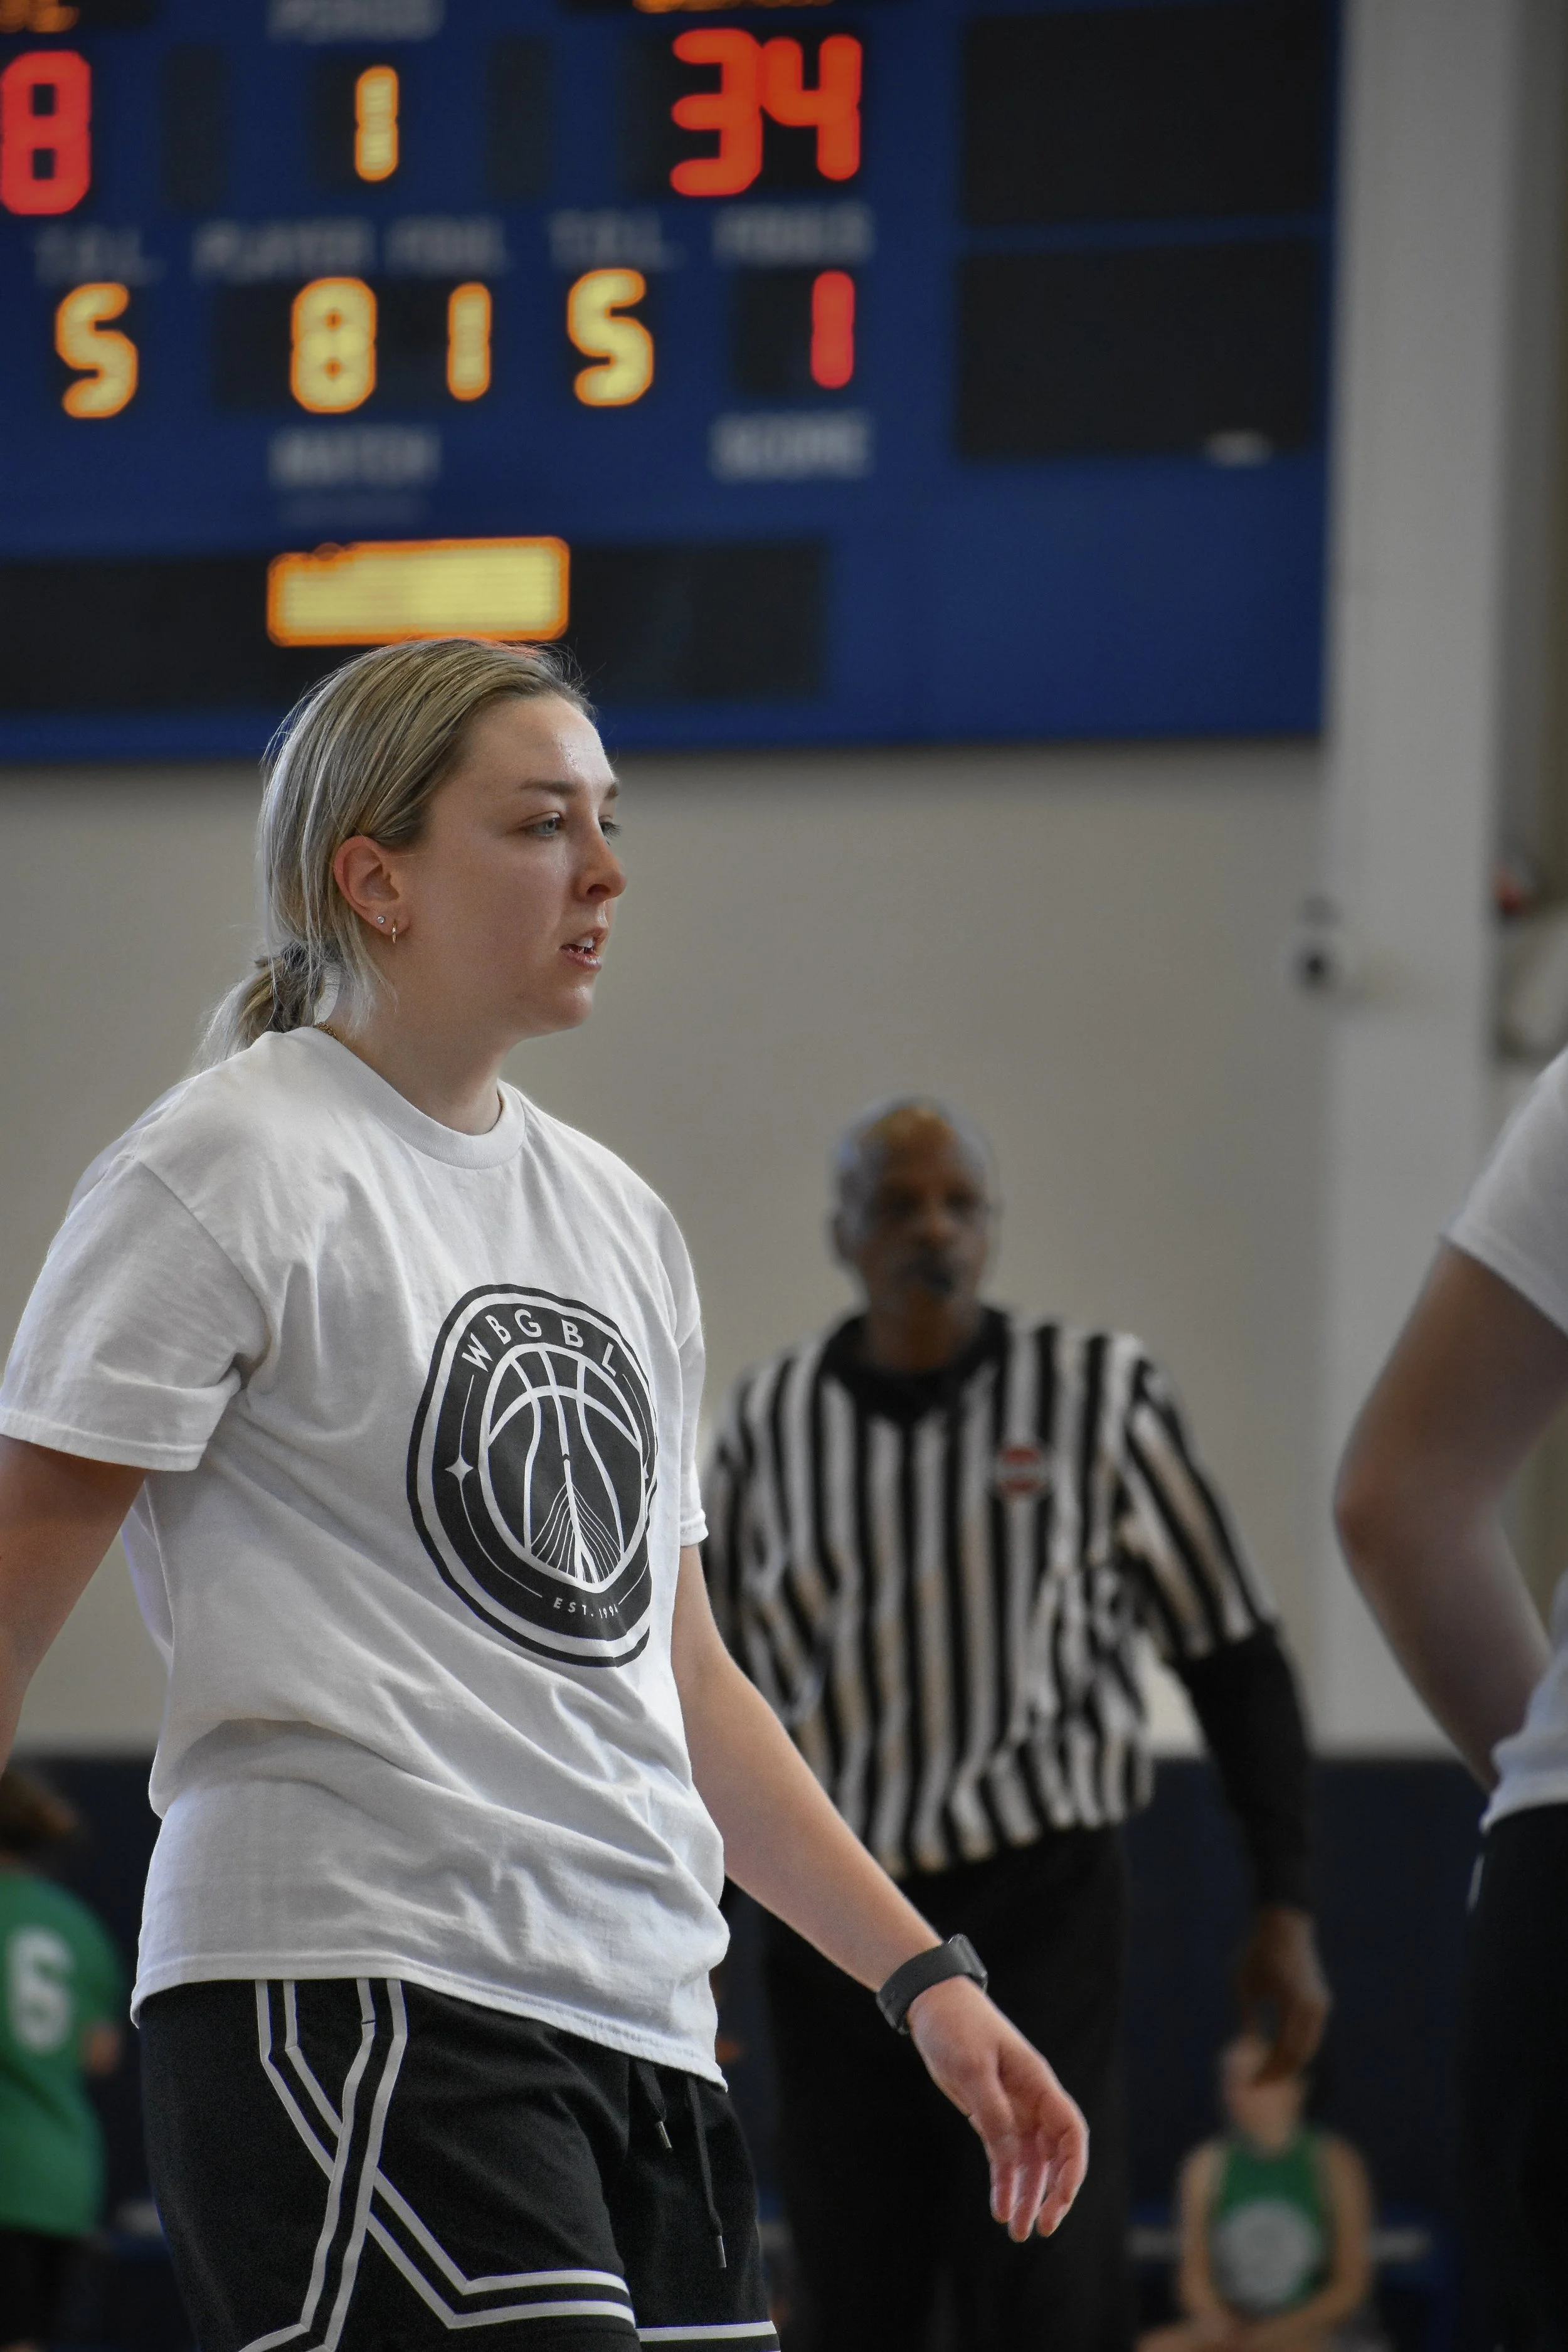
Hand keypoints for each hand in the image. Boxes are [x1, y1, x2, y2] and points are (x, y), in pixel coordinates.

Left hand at [906, 1976, 1087, 2240]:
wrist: (932, 2003)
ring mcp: (1013, 2108)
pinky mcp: (990, 2113)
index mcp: (1038, 2083)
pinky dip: (1004, 2182)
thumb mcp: (972, 2068)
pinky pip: (1004, 2155)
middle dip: (1052, 2193)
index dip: (1073, 2169)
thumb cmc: (956, 2026)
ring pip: (1029, 2161)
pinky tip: (999, 2207)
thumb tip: (1012, 2157)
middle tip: (1040, 2228)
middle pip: (1055, 2154)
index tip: (1061, 2201)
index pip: (1070, 2132)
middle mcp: (1032, 2099)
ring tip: (1016, 2231)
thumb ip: (993, 2113)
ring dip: (1026, 2195)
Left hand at [1235, 1905, 1329, 2081]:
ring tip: (1266, 2074)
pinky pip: (1310, 2034)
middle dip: (1279, 2072)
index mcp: (1294, 2000)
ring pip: (1308, 2047)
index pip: (1285, 2049)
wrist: (1285, 1923)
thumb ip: (1245, 2015)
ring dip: (1289, 2063)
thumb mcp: (1243, 1981)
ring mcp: (1320, 2004)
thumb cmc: (1258, 1950)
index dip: (1269, 2070)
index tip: (1251, 2082)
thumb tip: (1246, 2046)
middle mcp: (1313, 2006)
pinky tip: (1279, 2057)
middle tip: (1258, 2084)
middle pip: (1299, 2054)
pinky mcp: (1320, 2001)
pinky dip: (1297, 2049)